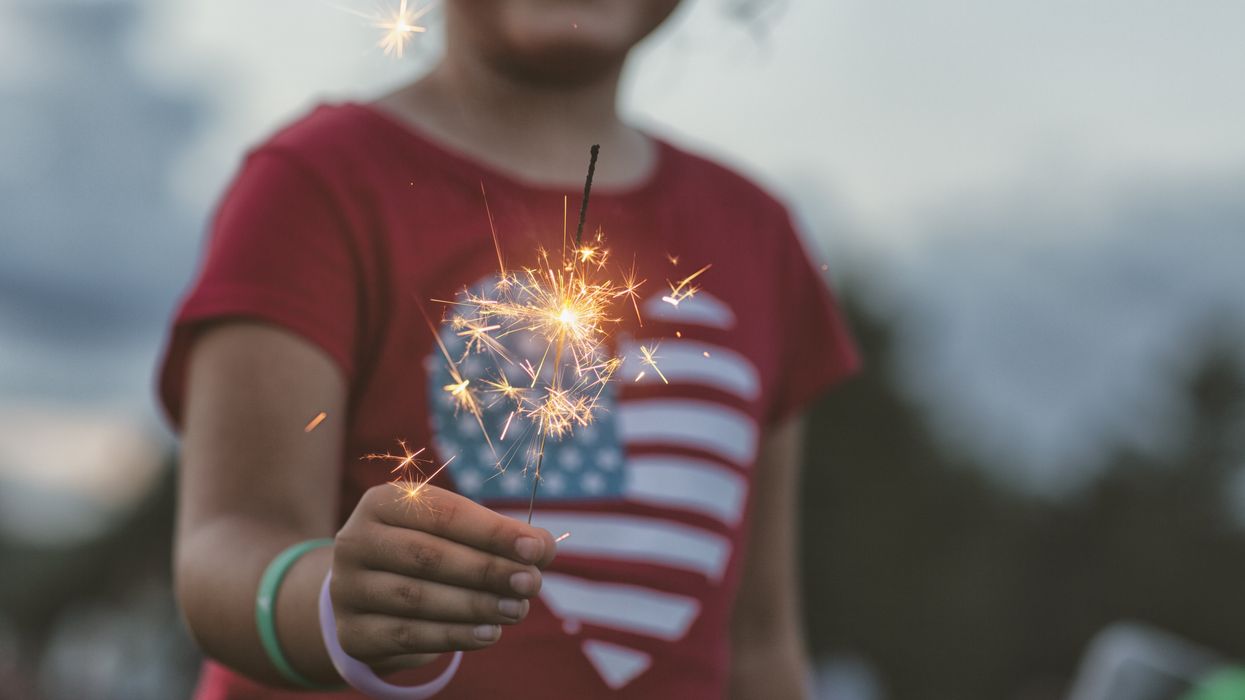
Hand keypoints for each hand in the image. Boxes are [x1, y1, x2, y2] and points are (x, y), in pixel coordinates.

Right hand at [329, 483, 555, 671]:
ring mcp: (347, 588)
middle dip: (488, 570)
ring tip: (517, 610)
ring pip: (417, 598)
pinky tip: (489, 634)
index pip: (444, 513)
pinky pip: (408, 635)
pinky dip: (454, 636)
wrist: (370, 598)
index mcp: (383, 502)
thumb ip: (500, 538)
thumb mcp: (457, 535)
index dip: (493, 531)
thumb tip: (543, 548)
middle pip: (429, 555)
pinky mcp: (353, 632)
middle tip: (531, 583)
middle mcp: (356, 540)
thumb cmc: (427, 553)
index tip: (536, 548)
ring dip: (476, 606)